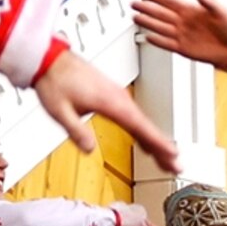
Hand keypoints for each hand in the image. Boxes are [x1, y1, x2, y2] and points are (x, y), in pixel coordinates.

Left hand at [35, 46, 179, 174]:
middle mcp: (118, 97)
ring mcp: (117, 96)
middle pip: (146, 126)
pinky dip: (143, 131)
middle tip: (176, 166)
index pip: (139, 125)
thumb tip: (89, 149)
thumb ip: (75, 130)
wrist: (50, 59)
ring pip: (142, 122)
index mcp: (109, 101)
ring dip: (155, 141)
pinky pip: (134, 117)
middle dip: (163, 147)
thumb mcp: (59, 110)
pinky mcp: (113, 96)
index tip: (172, 154)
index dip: (157, 142)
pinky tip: (146, 143)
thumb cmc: (54, 80)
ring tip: (168, 160)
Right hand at [132, 0, 226, 69]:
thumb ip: (209, 3)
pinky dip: (158, 40)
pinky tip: (148, 37)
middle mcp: (184, 22)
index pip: (168, 1)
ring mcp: (183, 35)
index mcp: (191, 10)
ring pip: (161, 27)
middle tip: (134, 4)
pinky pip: (167, 43)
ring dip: (148, 23)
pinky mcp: (184, 48)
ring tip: (135, 17)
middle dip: (146, 8)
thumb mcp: (222, 12)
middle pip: (160, 14)